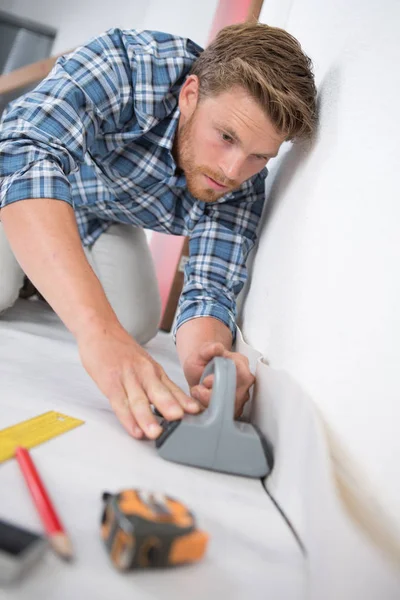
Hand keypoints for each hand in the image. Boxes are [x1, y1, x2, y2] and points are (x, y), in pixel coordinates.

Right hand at [77, 323, 199, 438]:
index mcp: (155, 371)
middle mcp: (145, 373)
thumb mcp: (145, 364)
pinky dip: (127, 418)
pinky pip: (119, 402)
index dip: (185, 402)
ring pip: (139, 400)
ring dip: (148, 418)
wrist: (100, 329)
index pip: (173, 389)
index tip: (197, 413)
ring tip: (156, 433)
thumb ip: (157, 385)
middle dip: (171, 407)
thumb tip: (173, 407)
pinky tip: (134, 429)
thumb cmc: (122, 350)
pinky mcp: (110, 382)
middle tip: (180, 420)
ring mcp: (127, 377)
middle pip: (159, 393)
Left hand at [183, 342, 254, 417]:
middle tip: (198, 389)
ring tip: (201, 394)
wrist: (201, 372)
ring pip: (231, 406)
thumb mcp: (200, 353)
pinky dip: (214, 411)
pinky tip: (205, 403)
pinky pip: (228, 414)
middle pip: (234, 394)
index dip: (218, 380)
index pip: (237, 375)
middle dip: (212, 395)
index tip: (204, 381)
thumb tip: (217, 348)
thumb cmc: (203, 363)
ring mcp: (243, 394)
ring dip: (212, 404)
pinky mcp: (238, 408)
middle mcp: (246, 379)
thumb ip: (208, 349)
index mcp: (240, 362)